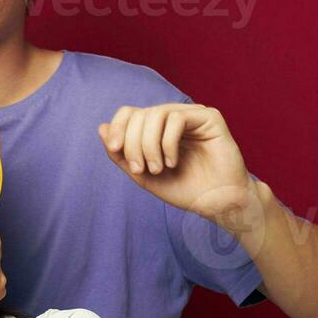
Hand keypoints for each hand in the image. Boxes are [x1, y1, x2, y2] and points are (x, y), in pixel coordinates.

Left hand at [97, 102, 257, 225]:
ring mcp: (191, 115)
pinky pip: (177, 118)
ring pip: (156, 113)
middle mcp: (173, 118)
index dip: (117, 127)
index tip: (114, 149)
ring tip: (157, 168)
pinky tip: (172, 161)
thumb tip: (101, 127)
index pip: (129, 113)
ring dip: (149, 144)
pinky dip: (168, 142)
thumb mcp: (143, 175)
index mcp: (157, 129)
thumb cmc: (183, 189)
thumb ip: (121, 154)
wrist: (216, 204)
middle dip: (133, 142)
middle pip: (140, 114)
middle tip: (140, 169)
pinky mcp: (209, 117)